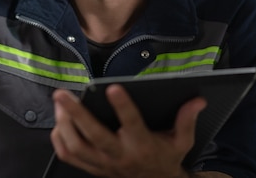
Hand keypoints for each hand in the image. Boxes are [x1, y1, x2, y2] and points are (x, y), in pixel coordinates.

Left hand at [50, 85, 206, 177]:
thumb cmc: (165, 159)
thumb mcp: (181, 142)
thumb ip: (186, 120)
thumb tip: (197, 101)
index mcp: (142, 146)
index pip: (132, 124)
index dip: (123, 106)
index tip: (114, 87)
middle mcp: (120, 155)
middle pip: (94, 136)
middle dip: (76, 114)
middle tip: (62, 94)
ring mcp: (103, 164)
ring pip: (76, 147)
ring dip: (64, 125)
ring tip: (60, 105)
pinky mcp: (92, 168)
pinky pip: (69, 156)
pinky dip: (59, 140)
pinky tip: (58, 123)